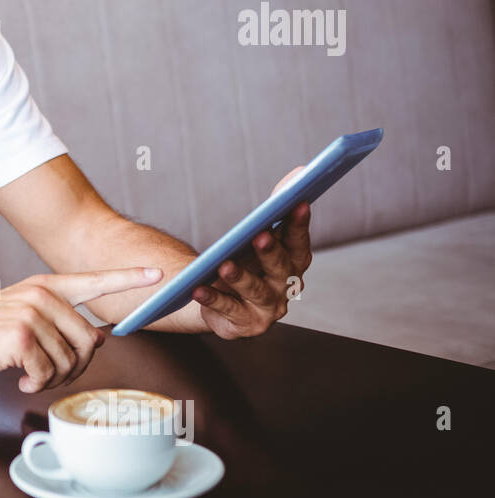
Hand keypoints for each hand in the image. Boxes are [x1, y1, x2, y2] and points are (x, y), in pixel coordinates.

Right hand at [0, 267, 162, 392]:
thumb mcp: (23, 318)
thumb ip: (60, 321)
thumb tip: (98, 336)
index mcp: (46, 287)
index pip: (94, 281)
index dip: (127, 279)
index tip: (158, 276)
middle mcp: (42, 296)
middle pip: (89, 341)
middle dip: (74, 367)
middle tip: (47, 375)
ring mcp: (32, 314)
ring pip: (69, 362)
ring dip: (52, 379)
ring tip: (29, 376)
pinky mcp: (22, 337)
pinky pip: (48, 373)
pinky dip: (35, 385)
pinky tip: (18, 380)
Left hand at [192, 166, 312, 338]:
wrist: (220, 300)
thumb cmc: (244, 260)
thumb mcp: (256, 235)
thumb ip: (275, 208)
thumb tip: (299, 172)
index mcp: (293, 263)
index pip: (300, 242)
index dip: (300, 223)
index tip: (299, 202)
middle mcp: (286, 287)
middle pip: (281, 268)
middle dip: (271, 251)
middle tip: (261, 235)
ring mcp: (268, 309)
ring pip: (255, 290)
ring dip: (240, 277)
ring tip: (224, 265)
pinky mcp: (245, 325)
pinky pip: (226, 310)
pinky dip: (212, 299)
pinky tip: (197, 288)